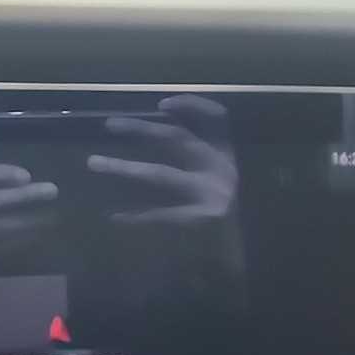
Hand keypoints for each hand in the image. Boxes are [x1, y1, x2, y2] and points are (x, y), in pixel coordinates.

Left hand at [87, 94, 236, 226]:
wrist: (261, 249)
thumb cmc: (242, 210)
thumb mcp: (234, 173)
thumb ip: (206, 149)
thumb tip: (169, 122)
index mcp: (230, 153)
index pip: (217, 117)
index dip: (191, 106)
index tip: (161, 105)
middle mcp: (223, 168)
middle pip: (177, 140)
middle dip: (142, 130)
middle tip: (110, 124)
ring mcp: (214, 195)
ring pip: (161, 174)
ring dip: (126, 167)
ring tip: (94, 162)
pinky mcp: (203, 223)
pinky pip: (162, 215)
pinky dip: (138, 216)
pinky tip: (116, 217)